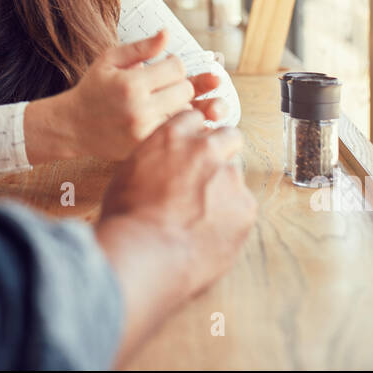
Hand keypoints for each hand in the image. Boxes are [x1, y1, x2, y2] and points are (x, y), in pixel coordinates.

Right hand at [64, 30, 226, 161]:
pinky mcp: (146, 148)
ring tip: (159, 102)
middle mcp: (140, 110)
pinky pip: (175, 131)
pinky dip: (172, 123)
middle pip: (186, 91)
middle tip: (162, 85)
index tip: (162, 67)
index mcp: (131, 84)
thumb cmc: (94, 87)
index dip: (173, 64)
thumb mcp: (111, 59)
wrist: (73, 125)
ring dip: (178, 105)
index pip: (177, 68)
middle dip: (178, 84)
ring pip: (185, 113)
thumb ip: (142, 47)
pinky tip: (157, 117)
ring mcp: (144, 133)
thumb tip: (167, 32)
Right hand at [100, 108, 255, 291]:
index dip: (195, 136)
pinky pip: (243, 207)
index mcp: (173, 136)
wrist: (143, 254)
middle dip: (223, 152)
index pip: (195, 118)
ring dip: (225, 189)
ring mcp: (229, 176)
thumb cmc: (126, 218)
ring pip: (236, 174)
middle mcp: (205, 149)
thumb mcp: (129, 172)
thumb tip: (163, 167)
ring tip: (203, 215)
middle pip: (229, 136)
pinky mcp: (245, 206)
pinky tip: (210, 233)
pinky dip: (231, 218)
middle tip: (208, 178)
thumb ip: (155, 159)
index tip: (193, 150)